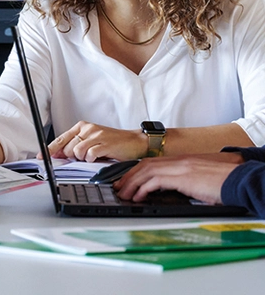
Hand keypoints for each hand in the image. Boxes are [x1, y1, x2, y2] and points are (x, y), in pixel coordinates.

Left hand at [48, 121, 147, 161]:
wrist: (135, 141)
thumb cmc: (113, 143)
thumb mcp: (92, 141)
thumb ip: (76, 146)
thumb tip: (60, 156)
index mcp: (82, 127)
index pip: (60, 138)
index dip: (49, 150)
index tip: (40, 157)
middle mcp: (87, 129)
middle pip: (67, 148)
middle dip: (72, 157)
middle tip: (85, 158)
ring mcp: (95, 135)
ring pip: (76, 152)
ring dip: (84, 159)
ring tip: (94, 157)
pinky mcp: (104, 143)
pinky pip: (89, 155)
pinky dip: (92, 159)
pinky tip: (100, 157)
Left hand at [114, 152, 244, 202]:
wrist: (239, 178)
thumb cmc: (223, 182)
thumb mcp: (199, 179)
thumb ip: (184, 181)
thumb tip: (172, 190)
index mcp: (181, 161)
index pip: (152, 163)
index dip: (136, 171)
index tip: (126, 179)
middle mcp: (177, 161)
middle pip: (144, 165)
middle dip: (129, 176)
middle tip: (118, 187)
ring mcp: (179, 167)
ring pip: (146, 171)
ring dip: (132, 183)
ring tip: (123, 194)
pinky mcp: (182, 177)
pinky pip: (155, 181)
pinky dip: (144, 188)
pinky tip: (138, 196)